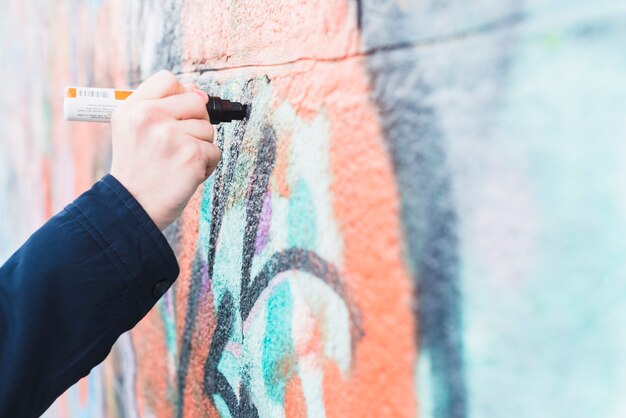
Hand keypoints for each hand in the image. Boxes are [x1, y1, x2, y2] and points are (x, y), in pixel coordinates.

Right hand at [110, 70, 219, 229]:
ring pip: (208, 129)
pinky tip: (186, 174)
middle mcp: (151, 117)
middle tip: (176, 145)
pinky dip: (206, 165)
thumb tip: (200, 96)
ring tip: (177, 162)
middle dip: (194, 124)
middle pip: (196, 103)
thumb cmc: (136, 169)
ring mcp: (172, 136)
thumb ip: (160, 106)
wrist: (131, 206)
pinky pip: (215, 151)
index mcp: (134, 108)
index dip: (180, 95)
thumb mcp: (130, 129)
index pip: (169, 80)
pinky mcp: (192, 156)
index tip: (176, 114)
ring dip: (200, 147)